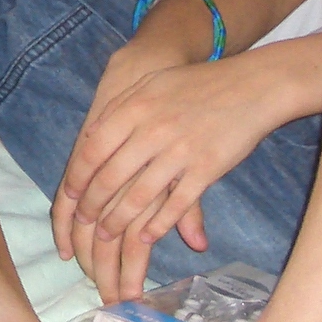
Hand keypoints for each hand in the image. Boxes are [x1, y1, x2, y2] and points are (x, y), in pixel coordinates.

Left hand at [52, 56, 287, 301]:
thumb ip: (120, 108)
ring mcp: (180, 152)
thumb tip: (90, 135)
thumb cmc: (197, 83)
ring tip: (106, 235)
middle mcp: (153, 131)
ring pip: (139, 197)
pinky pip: (175, 205)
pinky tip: (146, 237)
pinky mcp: (206, 170)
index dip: (78, 177)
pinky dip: (158, 225)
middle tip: (84, 222)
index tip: (70, 195)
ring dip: (118, 221)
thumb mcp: (152, 84)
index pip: (93, 150)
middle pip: (110, 178)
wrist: (251, 86)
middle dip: (92, 205)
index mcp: (136, 108)